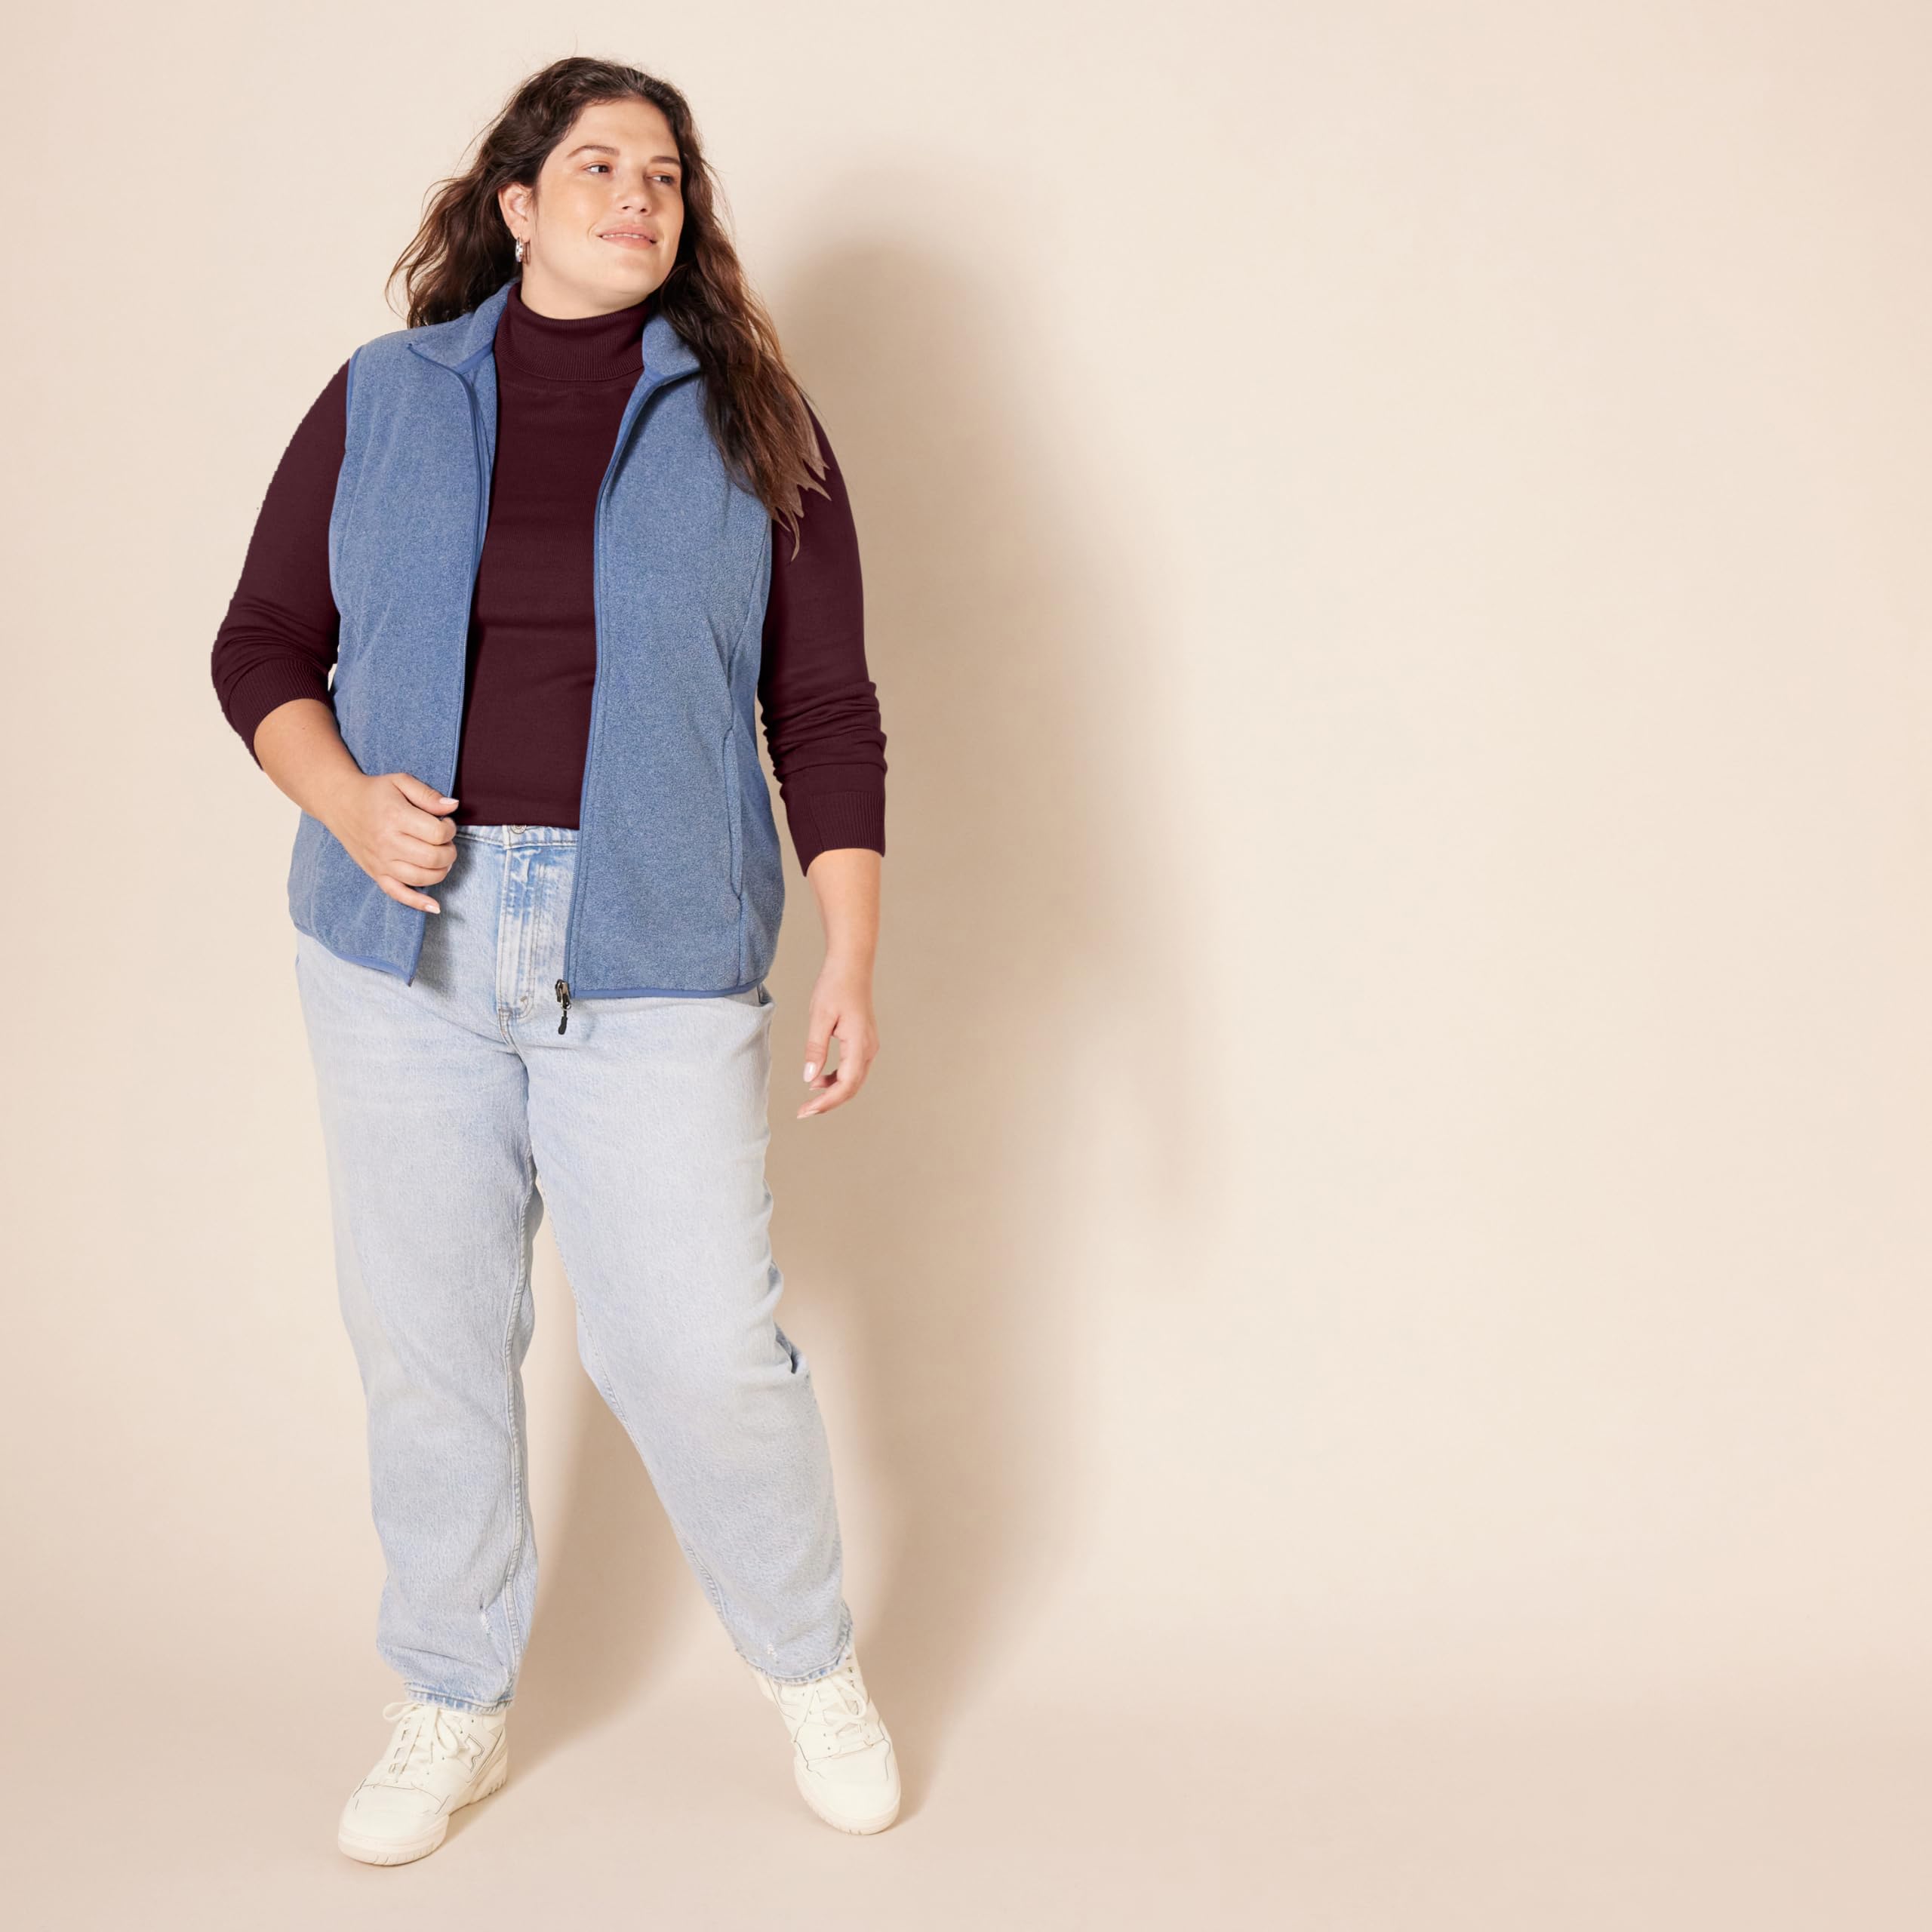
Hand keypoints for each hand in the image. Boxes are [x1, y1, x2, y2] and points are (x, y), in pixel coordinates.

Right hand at [325, 771, 461, 911]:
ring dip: (441, 871)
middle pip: (433, 858)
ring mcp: (381, 862)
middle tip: (445, 841)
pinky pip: (398, 894)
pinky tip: (435, 906)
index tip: (445, 823)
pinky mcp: (376, 873)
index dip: (450, 829)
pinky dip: (418, 903)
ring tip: (440, 858)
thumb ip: (428, 794)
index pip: (438, 833)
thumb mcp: (401, 782)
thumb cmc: (375, 792)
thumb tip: (453, 807)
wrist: (340, 803)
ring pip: (421, 877)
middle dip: (449, 851)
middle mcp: (387, 843)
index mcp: (396, 817)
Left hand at [797, 957, 877, 1118]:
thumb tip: (809, 1078)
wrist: (851, 967)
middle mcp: (868, 1049)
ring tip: (810, 1096)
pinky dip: (836, 1079)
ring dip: (832, 1092)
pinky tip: (820, 1078)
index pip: (845, 1085)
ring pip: (853, 1081)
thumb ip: (815, 1049)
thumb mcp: (820, 1017)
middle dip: (828, 1103)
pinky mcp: (864, 1043)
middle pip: (851, 1088)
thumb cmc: (835, 986)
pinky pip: (853, 1070)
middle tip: (804, 1111)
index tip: (806, 1111)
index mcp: (859, 1044)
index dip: (826, 1102)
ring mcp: (868, 1046)